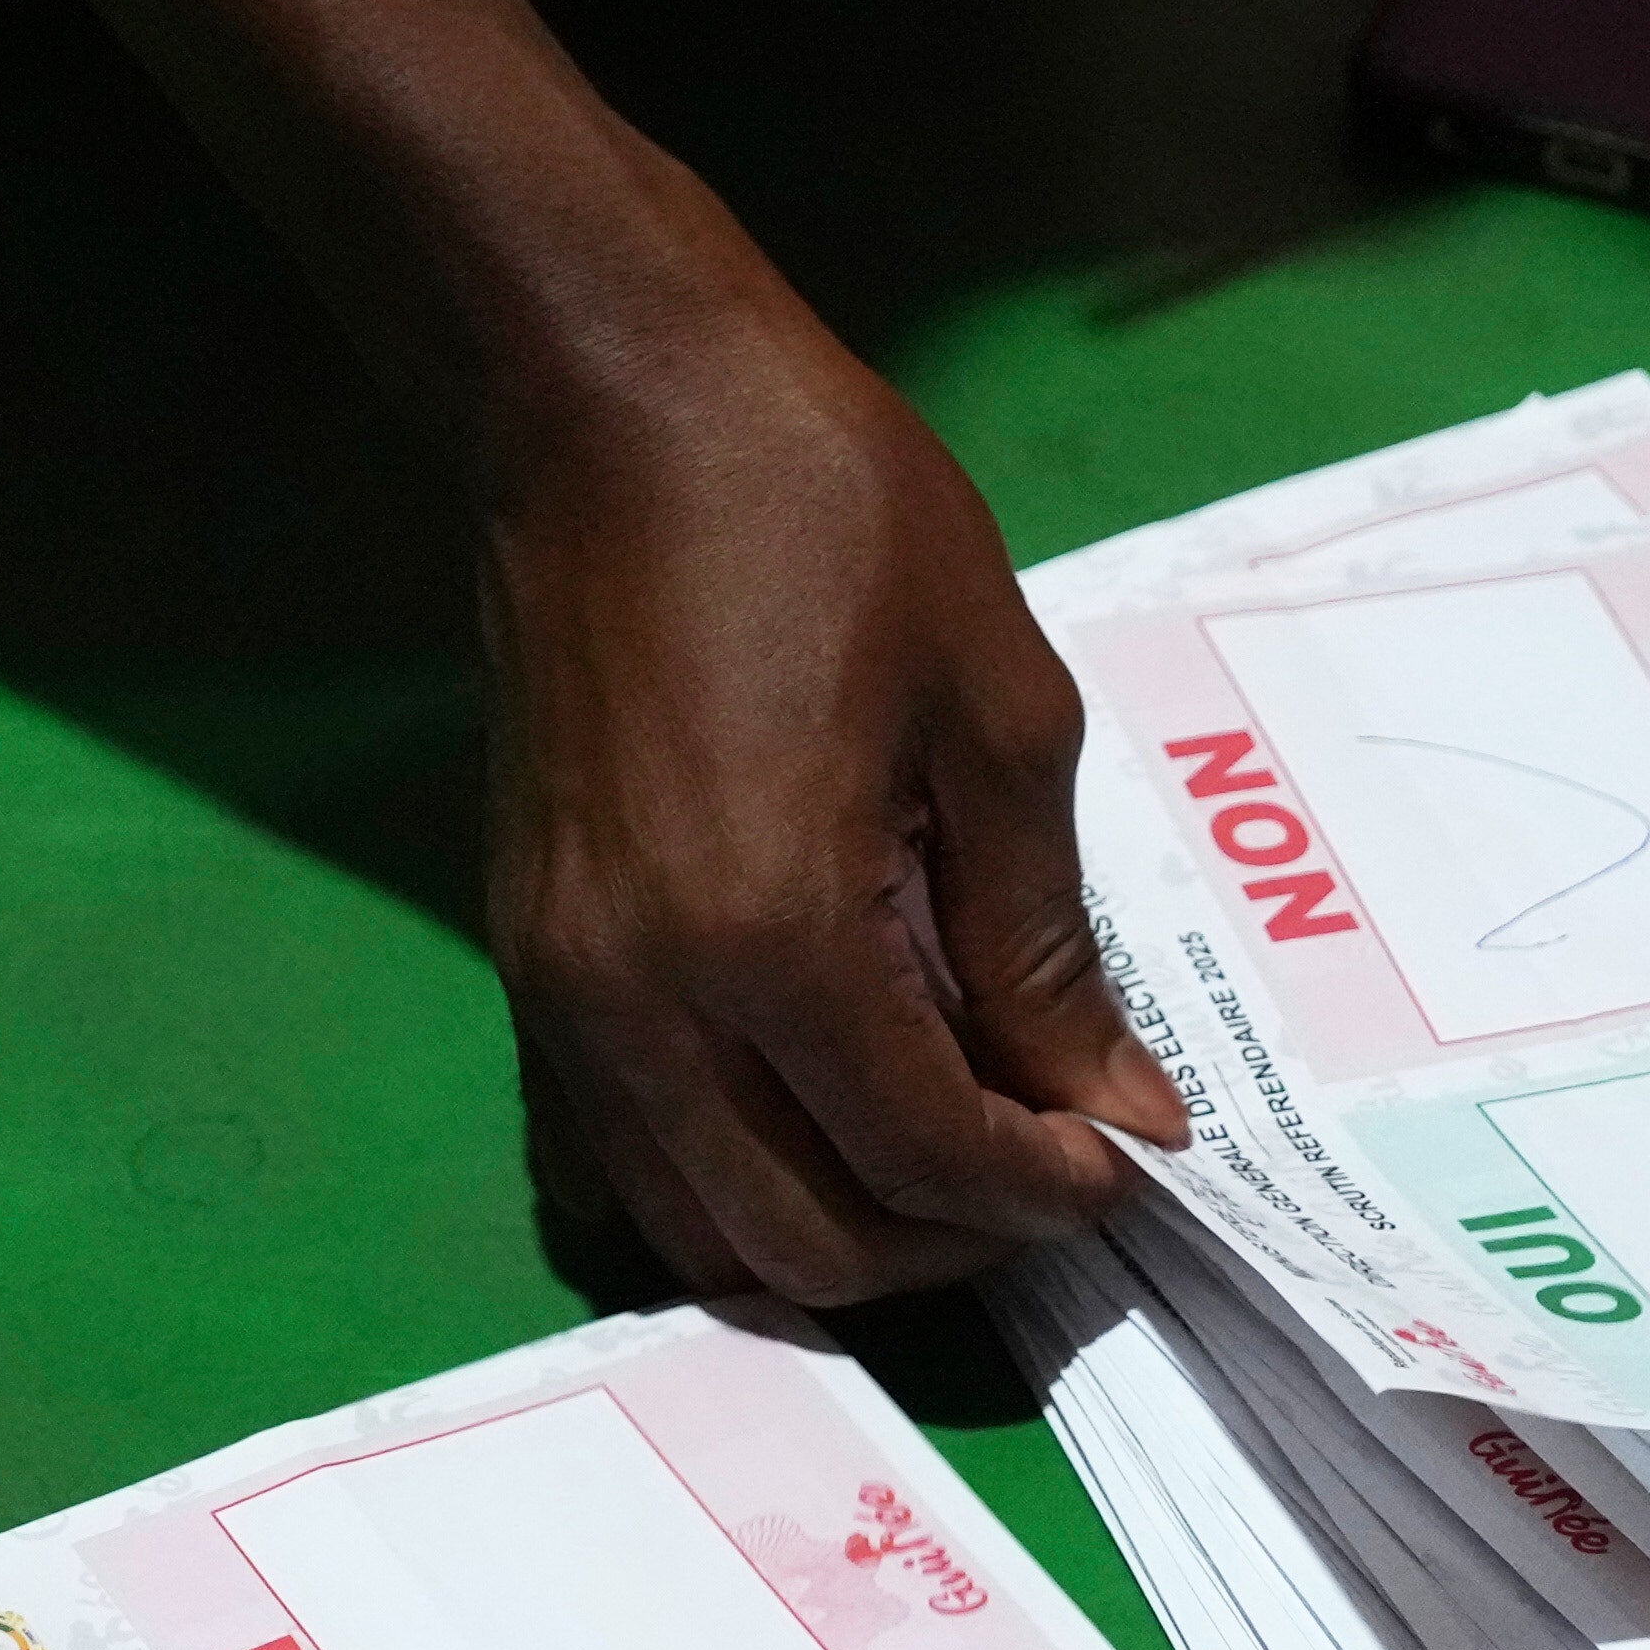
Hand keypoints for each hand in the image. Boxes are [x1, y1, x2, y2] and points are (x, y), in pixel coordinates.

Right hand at [478, 299, 1186, 1309]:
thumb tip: (1114, 1102)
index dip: (1044, 1188)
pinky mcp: (525, 963)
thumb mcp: (1000, 714)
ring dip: (835, 1231)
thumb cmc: (826, 514)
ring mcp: (560, 994)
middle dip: (949, 1238)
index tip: (1124, 1156)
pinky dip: (718, 1188)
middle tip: (1045, 1168)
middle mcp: (639, 1000)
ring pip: (695, 1233)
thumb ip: (1047, 941)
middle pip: (805, 1244)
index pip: (922, 1154)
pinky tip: (807, 1118)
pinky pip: (608, 1163)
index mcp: (771, 930)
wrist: (613, 406)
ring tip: (937, 1151)